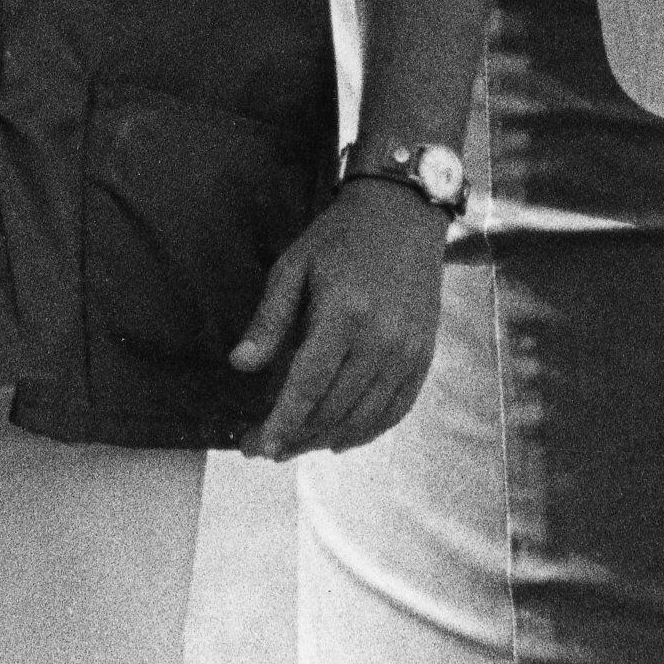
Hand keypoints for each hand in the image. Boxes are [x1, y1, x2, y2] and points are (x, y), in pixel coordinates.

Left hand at [229, 181, 447, 460]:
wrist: (403, 214)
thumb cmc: (340, 238)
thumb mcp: (294, 266)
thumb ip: (270, 319)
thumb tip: (240, 365)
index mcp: (344, 314)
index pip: (307, 388)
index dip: (279, 424)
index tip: (255, 447)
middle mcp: (381, 339)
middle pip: (333, 411)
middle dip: (296, 438)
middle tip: (267, 449)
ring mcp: (407, 350)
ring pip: (364, 419)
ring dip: (326, 440)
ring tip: (297, 444)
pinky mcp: (423, 355)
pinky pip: (395, 410)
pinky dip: (366, 432)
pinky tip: (340, 438)